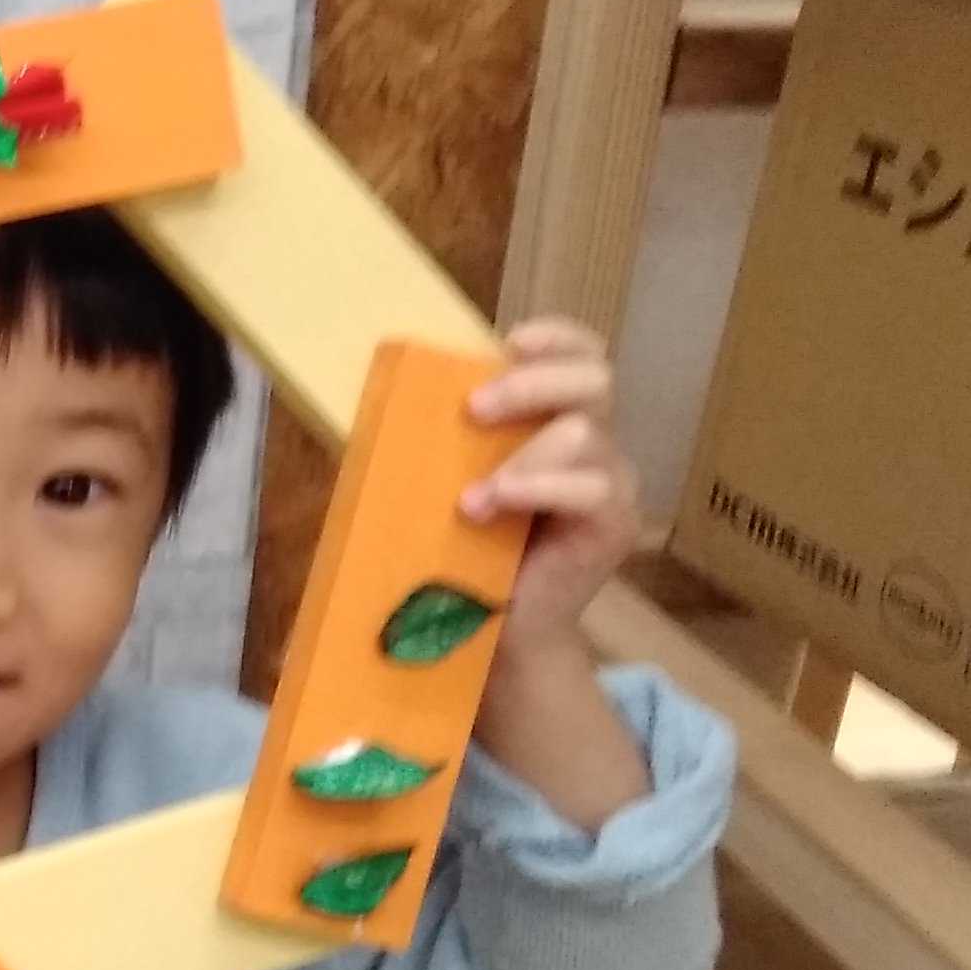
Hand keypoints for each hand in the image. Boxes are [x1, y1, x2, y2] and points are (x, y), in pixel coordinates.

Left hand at [463, 319, 653, 828]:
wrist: (489, 630)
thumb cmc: (460, 547)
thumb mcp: (440, 480)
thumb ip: (428, 438)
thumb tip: (358, 396)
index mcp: (555, 418)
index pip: (581, 355)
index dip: (556, 338)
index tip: (509, 340)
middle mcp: (593, 442)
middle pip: (594, 380)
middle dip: (534, 382)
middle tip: (476, 406)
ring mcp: (609, 482)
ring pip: (584, 434)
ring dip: (520, 456)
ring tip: (471, 496)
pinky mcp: (612, 525)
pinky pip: (590, 489)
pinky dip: (536, 490)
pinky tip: (489, 509)